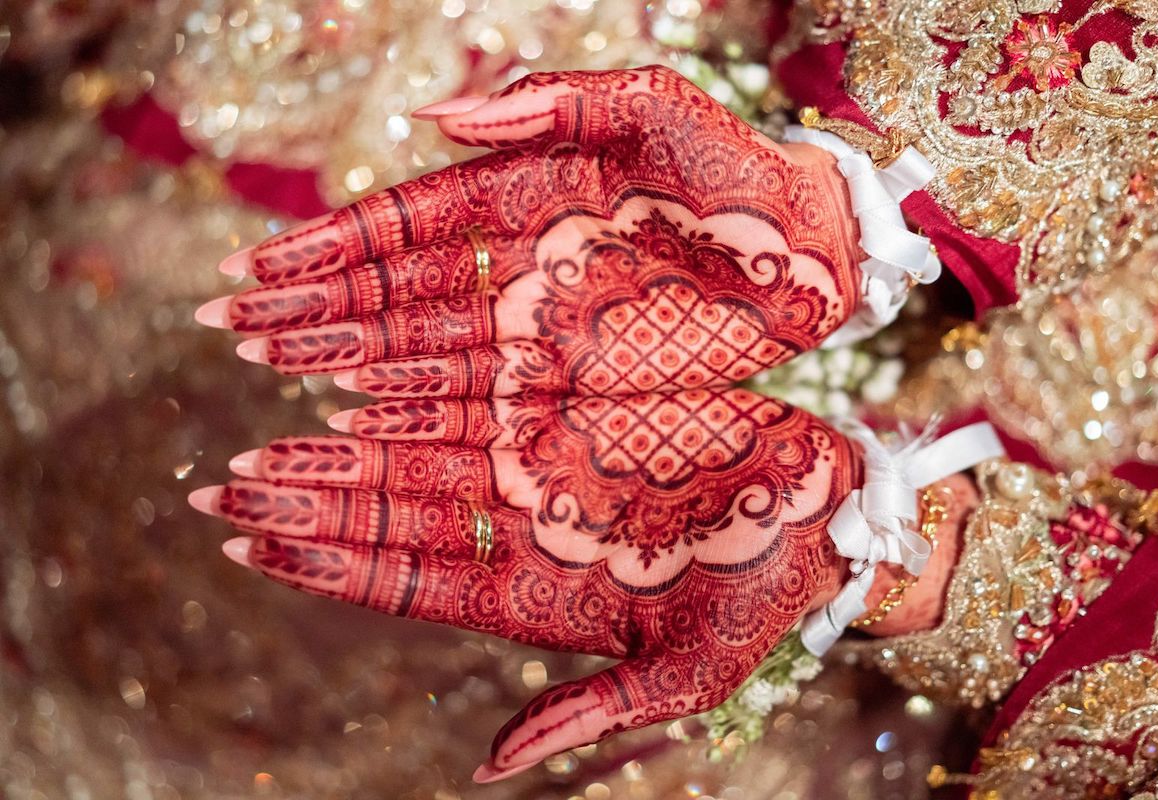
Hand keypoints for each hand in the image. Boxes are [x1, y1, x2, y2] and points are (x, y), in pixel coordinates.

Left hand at [190, 387, 859, 779]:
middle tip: (218, 488)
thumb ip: (588, 713)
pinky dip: (410, 388)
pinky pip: (475, 395)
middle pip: (389, 514)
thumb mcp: (687, 676)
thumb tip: (490, 767)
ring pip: (415, 453)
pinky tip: (350, 378)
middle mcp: (525, 527)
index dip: (325, 566)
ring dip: (337, 447)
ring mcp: (546, 465)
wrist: (831, 518)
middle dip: (305, 501)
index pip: (405, 583)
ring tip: (260, 437)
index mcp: (536, 595)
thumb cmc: (767, 601)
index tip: (250, 546)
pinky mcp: (578, 407)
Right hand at [196, 66, 861, 396]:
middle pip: (396, 290)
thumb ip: (553, 99)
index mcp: (525, 191)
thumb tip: (438, 117)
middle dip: (314, 307)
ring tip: (270, 372)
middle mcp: (518, 262)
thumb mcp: (655, 109)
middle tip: (231, 327)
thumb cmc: (741, 172)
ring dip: (346, 358)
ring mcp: (542, 324)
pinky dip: (416, 402)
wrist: (820, 249)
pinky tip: (358, 414)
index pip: (407, 221)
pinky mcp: (576, 379)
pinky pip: (481, 392)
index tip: (259, 266)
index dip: (332, 246)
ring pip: (423, 344)